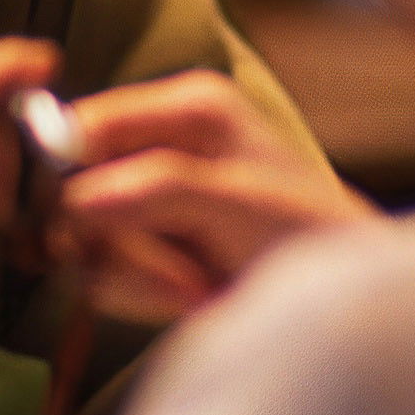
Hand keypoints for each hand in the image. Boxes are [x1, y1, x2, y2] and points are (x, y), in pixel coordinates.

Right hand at [59, 71, 376, 319]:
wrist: (344, 306)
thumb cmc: (309, 239)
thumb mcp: (237, 204)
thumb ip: (159, 189)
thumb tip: (76, 200)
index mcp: (189, 108)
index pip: (86, 124)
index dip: (70, 175)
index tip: (86, 226)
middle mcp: (162, 144)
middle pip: (74, 187)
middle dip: (118, 243)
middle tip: (180, 276)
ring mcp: (151, 198)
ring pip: (81, 237)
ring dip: (133, 276)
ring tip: (198, 289)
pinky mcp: (146, 248)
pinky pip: (101, 273)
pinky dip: (139, 294)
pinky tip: (192, 298)